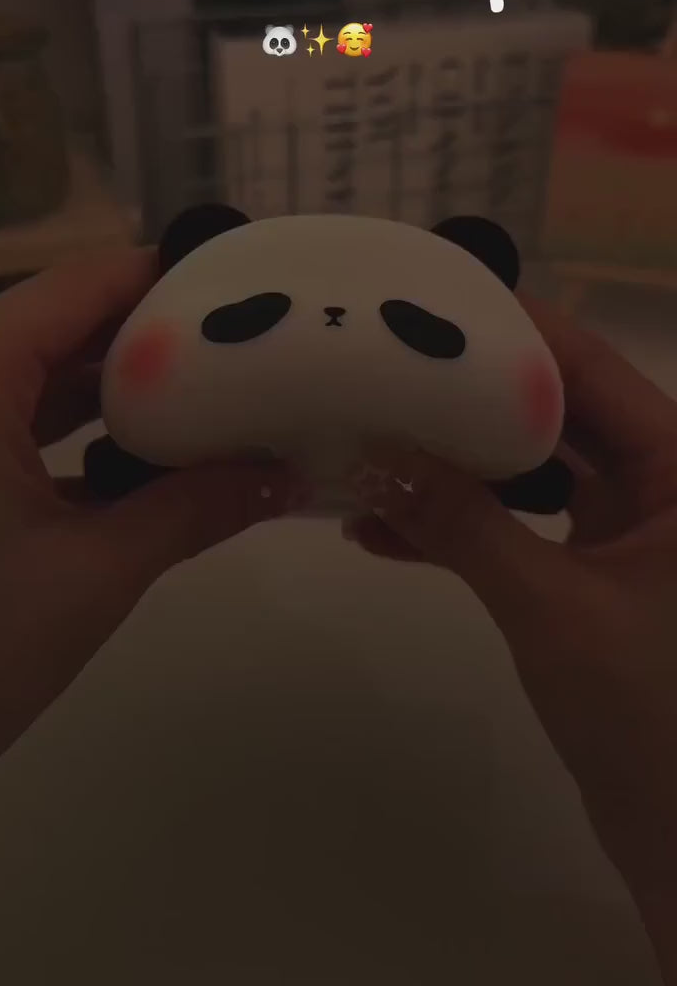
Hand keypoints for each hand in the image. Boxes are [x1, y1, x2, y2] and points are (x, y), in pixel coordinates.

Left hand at [0, 250, 303, 786]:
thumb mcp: (91, 574)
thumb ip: (192, 511)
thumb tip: (287, 479)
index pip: (84, 284)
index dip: (169, 280)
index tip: (250, 292)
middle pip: (65, 324)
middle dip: (156, 342)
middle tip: (249, 352)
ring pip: (39, 377)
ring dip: (120, 393)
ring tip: (215, 403)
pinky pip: (14, 425)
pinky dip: (76, 437)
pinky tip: (148, 464)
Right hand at [343, 299, 676, 979]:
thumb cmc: (648, 714)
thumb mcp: (549, 605)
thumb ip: (460, 522)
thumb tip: (369, 452)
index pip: (589, 368)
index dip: (511, 329)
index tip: (427, 302)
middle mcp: (660, 483)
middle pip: (554, 411)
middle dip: (467, 395)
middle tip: (381, 366)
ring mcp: (627, 531)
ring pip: (532, 470)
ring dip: (455, 467)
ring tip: (369, 444)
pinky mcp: (595, 576)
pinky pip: (521, 529)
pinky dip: (462, 529)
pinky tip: (382, 532)